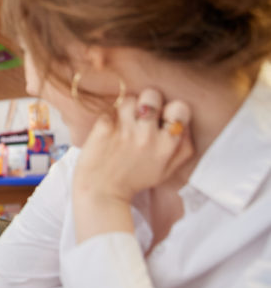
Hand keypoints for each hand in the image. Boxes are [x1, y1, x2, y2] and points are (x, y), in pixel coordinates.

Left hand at [73, 88, 193, 239]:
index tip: (162, 118)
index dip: (171, 108)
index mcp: (167, 145)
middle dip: (147, 100)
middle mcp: (148, 136)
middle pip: (153, 95)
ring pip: (129, 99)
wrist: (101, 193)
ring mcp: (125, 132)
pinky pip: (109, 110)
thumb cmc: (134, 181)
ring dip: (126, 108)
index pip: (180, 107)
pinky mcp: (103, 130)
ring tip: (123, 121)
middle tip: (140, 114)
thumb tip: (186, 126)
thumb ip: (183, 149)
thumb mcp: (166, 171)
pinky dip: (108, 118)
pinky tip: (108, 130)